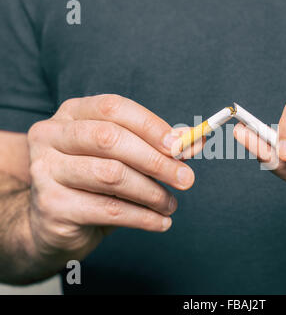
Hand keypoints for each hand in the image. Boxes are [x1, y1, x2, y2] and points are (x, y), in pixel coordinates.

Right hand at [27, 94, 202, 263]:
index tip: (181, 147)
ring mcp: (46, 170)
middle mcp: (52, 136)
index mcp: (72, 114)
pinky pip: (109, 209)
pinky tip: (160, 222)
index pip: (114, 108)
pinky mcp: (52, 205)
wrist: (57, 222)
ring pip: (111, 175)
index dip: (151, 126)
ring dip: (152, 193)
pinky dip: (143, 217)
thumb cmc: (96, 183)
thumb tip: (195, 141)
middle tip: (186, 180)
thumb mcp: (127, 159)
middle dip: (156, 161)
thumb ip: (159, 147)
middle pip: (110, 139)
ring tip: (170, 204)